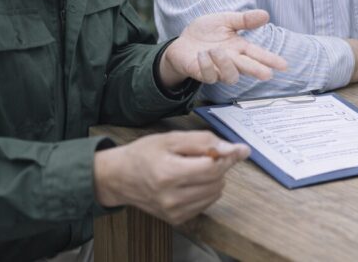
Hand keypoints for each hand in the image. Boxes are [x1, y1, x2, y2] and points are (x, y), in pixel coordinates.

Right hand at [94, 131, 248, 224]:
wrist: (119, 177)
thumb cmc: (145, 153)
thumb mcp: (173, 138)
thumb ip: (206, 141)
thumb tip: (238, 149)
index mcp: (168, 174)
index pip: (213, 167)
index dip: (225, 156)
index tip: (225, 148)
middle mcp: (171, 197)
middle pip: (217, 181)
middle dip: (217, 165)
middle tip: (202, 156)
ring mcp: (173, 211)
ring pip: (215, 193)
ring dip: (213, 179)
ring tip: (193, 169)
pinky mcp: (176, 219)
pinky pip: (206, 203)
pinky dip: (205, 190)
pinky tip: (190, 182)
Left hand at [159, 10, 286, 87]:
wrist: (182, 42)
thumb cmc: (206, 32)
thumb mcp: (225, 20)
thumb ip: (244, 20)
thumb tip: (265, 14)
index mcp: (240, 48)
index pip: (258, 55)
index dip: (271, 60)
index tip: (284, 65)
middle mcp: (232, 61)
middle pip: (248, 68)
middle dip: (257, 70)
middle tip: (266, 74)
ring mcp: (218, 69)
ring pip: (230, 76)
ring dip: (225, 64)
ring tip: (217, 50)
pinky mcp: (204, 74)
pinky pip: (208, 75)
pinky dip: (206, 65)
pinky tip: (202, 54)